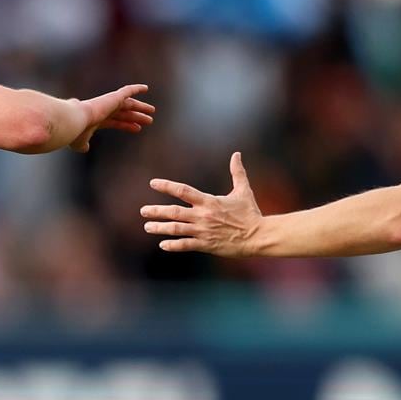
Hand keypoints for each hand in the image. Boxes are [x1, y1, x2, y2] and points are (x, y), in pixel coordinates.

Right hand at [71, 84, 154, 151]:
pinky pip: (127, 90)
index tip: (138, 128)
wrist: (75, 121)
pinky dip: (136, 88)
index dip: (126, 125)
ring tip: (152, 111)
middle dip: (136, 117)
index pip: (115, 122)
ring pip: (129, 104)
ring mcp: (108, 103)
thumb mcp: (79, 142)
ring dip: (141, 107)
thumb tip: (85, 149)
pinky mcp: (113, 97)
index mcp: (97, 119)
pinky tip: (146, 88)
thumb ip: (83, 145)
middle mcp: (104, 110)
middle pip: (125, 113)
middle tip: (149, 120)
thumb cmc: (75, 133)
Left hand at [141, 152, 262, 255]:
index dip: (166, 186)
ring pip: (176, 229)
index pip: (183, 190)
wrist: (258, 236)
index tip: (153, 183)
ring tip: (147, 227)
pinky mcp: (206, 245)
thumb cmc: (251, 213)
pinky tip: (162, 244)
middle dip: (156, 211)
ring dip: (160, 228)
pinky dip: (173, 245)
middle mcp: (203, 216)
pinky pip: (185, 245)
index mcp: (209, 201)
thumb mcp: (243, 191)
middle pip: (174, 212)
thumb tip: (237, 154)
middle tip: (143, 211)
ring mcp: (203, 231)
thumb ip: (237, 172)